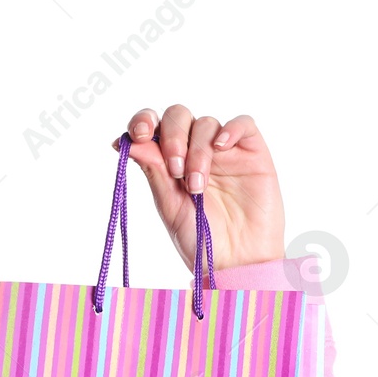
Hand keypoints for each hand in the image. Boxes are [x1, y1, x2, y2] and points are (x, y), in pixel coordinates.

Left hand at [115, 105, 285, 271]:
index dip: (142, 121)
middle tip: (175, 169)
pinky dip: (230, 129)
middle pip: (179, 116)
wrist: (236, 260)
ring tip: (196, 185)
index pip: (153, 127)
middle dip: (171, 137)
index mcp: (169, 162)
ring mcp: (224, 151)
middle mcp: (195, 151)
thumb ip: (153, 170)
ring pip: (206, 123)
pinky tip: (221, 147)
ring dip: (197, 150)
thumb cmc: (200, 238)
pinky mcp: (252, 153)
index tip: (138, 135)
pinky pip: (243, 124)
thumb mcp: (169, 205)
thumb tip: (125, 142)